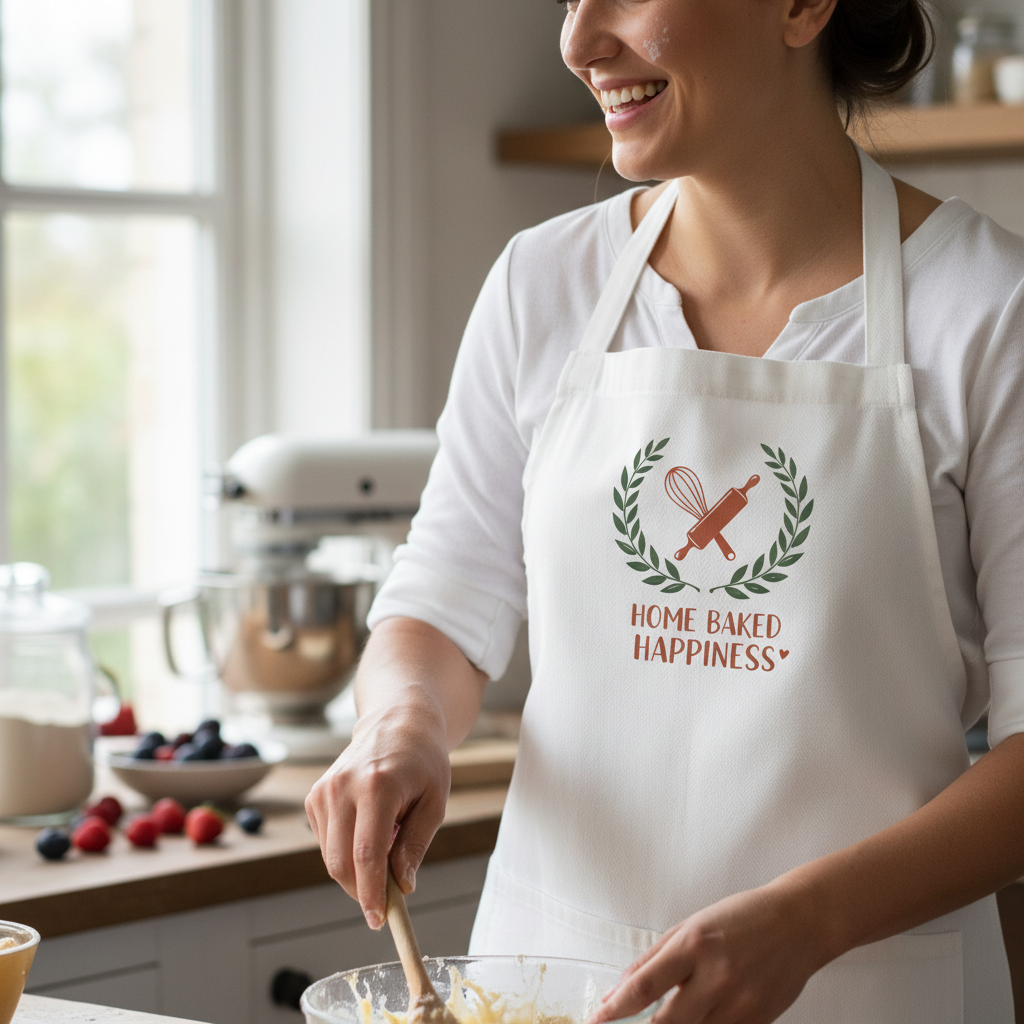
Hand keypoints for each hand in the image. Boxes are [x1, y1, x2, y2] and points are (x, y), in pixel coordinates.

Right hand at [305, 697, 450, 930]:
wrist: (397, 721)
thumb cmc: (423, 760)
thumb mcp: (435, 801)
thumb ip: (415, 844)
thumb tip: (401, 885)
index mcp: (376, 786)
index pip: (366, 854)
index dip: (371, 893)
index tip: (379, 919)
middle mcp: (342, 787)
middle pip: (341, 862)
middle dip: (361, 891)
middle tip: (386, 902)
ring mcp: (324, 790)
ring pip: (330, 856)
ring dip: (355, 871)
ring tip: (386, 851)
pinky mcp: (315, 796)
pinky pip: (326, 842)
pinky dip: (345, 851)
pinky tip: (369, 832)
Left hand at [588, 881, 828, 1023]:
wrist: (798, 924)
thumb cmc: (742, 918)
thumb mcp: (691, 925)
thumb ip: (654, 958)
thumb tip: (620, 991)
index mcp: (694, 945)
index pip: (644, 985)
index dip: (616, 1008)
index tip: (598, 1019)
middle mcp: (716, 977)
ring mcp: (740, 1004)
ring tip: (664, 1019)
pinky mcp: (758, 1022)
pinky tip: (696, 1020)